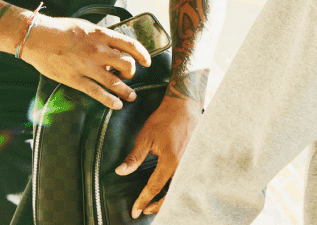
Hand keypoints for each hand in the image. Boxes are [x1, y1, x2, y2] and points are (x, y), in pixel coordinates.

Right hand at [19, 14, 151, 109]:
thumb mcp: (87, 26)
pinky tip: (117, 105)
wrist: (37, 37)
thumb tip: (114, 44)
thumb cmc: (61, 29)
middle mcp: (98, 51)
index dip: (143, 55)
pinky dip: (110, 101)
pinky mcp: (75, 79)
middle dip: (132, 72)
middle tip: (129, 75)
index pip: (131, 45)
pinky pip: (97, 93)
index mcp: (102, 35)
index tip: (147, 62)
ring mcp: (87, 67)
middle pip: (126, 64)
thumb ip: (101, 36)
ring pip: (115, 82)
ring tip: (132, 96)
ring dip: (126, 91)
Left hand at [115, 95, 202, 217]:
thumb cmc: (165, 119)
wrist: (185, 105)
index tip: (135, 211)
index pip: (154, 187)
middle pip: (172, 194)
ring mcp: (192, 163)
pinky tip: (171, 191)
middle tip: (144, 210)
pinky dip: (178, 189)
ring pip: (181, 188)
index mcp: (171, 161)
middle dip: (157, 205)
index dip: (143, 200)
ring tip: (155, 204)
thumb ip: (134, 157)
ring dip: (168, 198)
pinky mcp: (196, 160)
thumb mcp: (145, 137)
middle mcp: (185, 165)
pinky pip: (187, 180)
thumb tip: (120, 172)